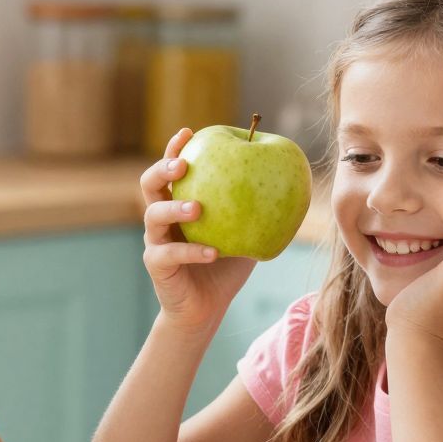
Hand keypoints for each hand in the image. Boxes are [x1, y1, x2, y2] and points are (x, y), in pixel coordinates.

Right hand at [142, 127, 254, 332]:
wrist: (205, 309)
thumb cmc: (226, 266)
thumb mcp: (246, 232)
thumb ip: (258, 209)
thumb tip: (292, 182)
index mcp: (178, 201)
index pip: (171, 169)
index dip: (175, 149)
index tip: (189, 133)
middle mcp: (161, 217)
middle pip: (150, 184)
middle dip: (163, 168)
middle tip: (183, 165)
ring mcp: (156, 241)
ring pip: (153, 216)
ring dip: (174, 207)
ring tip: (197, 208)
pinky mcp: (157, 266)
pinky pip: (170, 254)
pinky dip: (192, 251)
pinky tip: (213, 252)